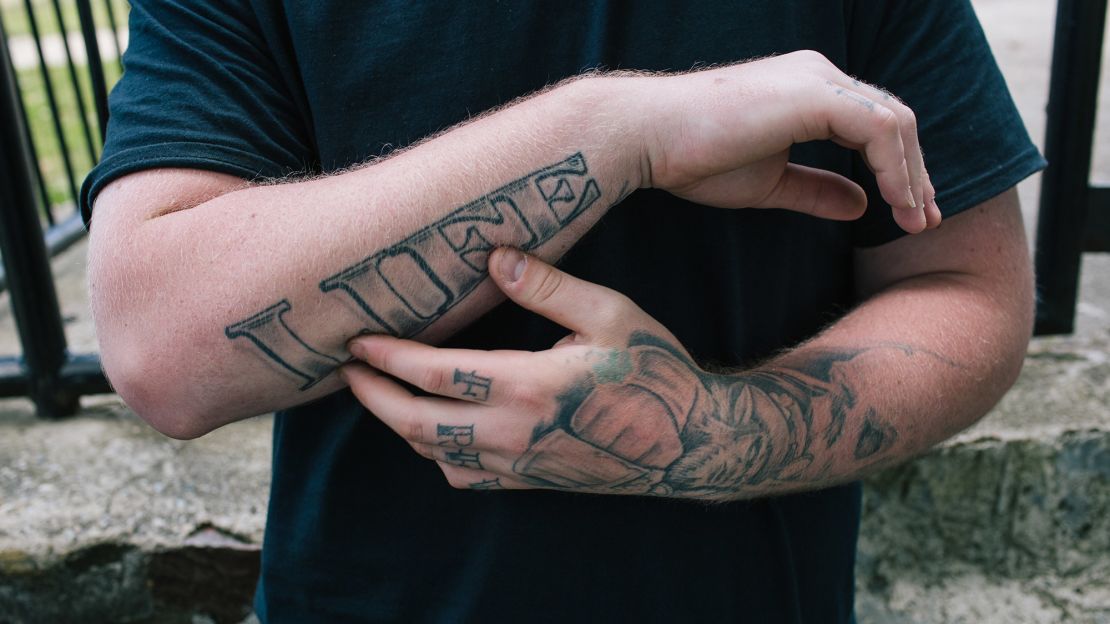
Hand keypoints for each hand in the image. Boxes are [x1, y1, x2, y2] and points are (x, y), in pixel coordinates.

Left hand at [340, 248, 725, 496]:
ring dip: (397, 422)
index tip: (357, 339)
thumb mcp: (609, 313)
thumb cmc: (654, 370)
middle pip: (415, 422)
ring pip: (433, 452)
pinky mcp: (529, 481)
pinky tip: (434, 429)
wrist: (689, 444)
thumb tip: (493, 254)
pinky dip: (434, 452)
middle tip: (348, 368)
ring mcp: (519, 464)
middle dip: (372, 395)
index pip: (434, 375)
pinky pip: (463, 475)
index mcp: (527, 386)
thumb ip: (547, 285)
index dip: (387, 356)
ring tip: (379, 391)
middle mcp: (513, 433)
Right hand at [629, 50, 939, 232]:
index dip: (899, 169)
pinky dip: (894, 170)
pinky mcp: (813, 94)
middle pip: (895, 119)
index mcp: (808, 89)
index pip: (874, 123)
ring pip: (895, 123)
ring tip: (914, 222)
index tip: (908, 213)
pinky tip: (894, 206)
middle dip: (916, 174)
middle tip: (923, 222)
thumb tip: (861, 205)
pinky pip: (877, 130)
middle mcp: (819, 73)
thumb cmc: (694, 158)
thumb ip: (816, 188)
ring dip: (912, 176)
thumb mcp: (769, 182)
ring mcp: (818, 79)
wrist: (648, 137)